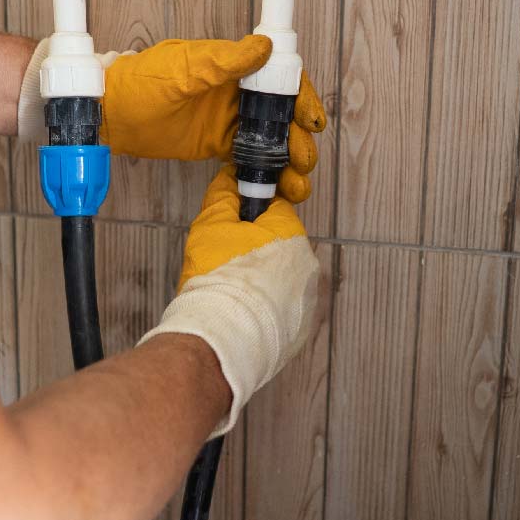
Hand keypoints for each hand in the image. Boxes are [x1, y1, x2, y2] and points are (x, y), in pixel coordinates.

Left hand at [101, 36, 326, 201]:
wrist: (110, 115)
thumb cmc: (140, 83)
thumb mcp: (183, 68)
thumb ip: (223, 61)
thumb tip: (264, 47)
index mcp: (233, 67)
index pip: (279, 78)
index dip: (301, 98)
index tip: (310, 119)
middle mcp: (237, 93)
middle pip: (282, 115)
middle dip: (298, 139)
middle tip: (303, 161)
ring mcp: (229, 121)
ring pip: (270, 141)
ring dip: (287, 162)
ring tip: (296, 186)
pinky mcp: (218, 145)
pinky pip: (250, 160)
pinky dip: (266, 174)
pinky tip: (278, 190)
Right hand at [137, 165, 319, 434]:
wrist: (222, 340)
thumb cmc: (217, 281)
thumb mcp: (210, 227)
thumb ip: (223, 197)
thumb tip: (230, 179)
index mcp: (292, 234)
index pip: (272, 212)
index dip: (246, 220)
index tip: (229, 233)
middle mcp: (309, 266)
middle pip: (278, 248)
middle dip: (254, 254)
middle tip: (225, 268)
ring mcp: (309, 302)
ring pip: (281, 282)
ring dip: (262, 285)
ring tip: (232, 297)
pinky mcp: (301, 332)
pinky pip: (282, 312)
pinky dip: (265, 313)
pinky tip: (242, 318)